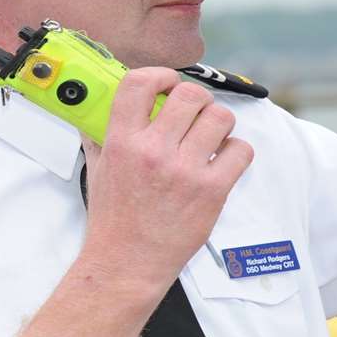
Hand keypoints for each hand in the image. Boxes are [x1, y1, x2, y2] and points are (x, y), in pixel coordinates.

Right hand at [76, 70, 252, 298]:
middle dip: (195, 99)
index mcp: (122, 142)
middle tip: (193, 112)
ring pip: (220, 118)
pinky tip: (221, 160)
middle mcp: (154, 152)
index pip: (139, 83)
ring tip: (209, 137)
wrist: (128, 262)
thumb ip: (100, 137)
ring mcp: (185, 171)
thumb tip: (96, 113)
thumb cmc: (113, 221)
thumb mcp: (98, 171)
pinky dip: (236, 151)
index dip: (160, 74)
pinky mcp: (212, 191)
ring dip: (218, 123)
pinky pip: (241, 151)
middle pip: (189, 95)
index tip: (167, 82)